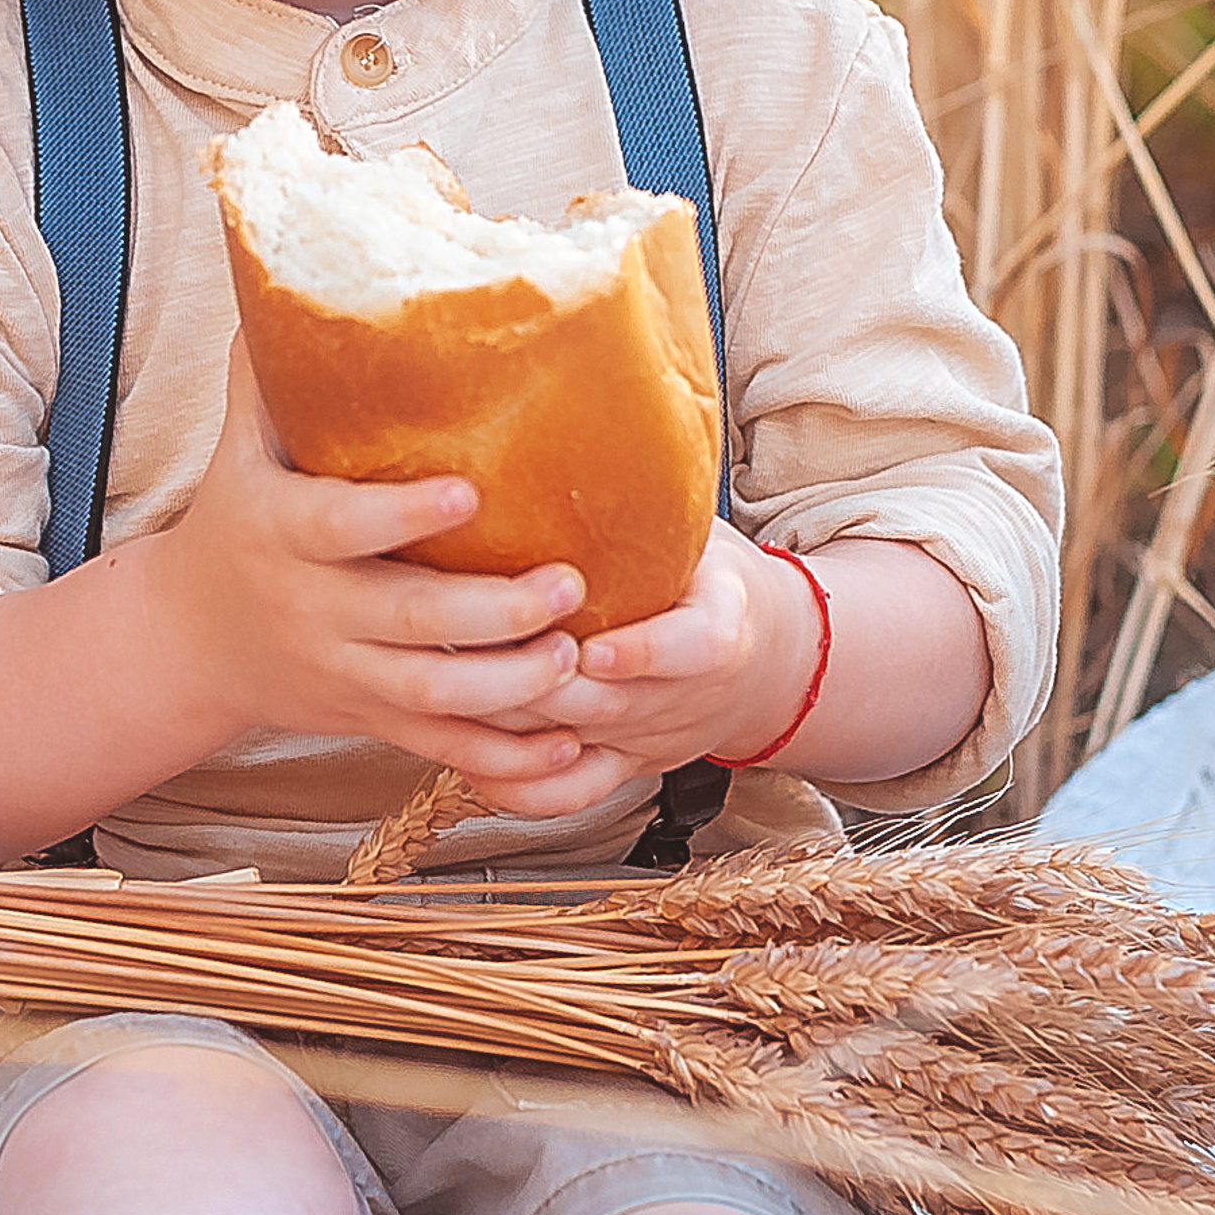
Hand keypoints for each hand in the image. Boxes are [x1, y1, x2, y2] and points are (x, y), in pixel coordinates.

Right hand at [138, 338, 594, 792]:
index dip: (401, 514)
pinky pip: (440, 749)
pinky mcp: (370, 719)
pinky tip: (569, 753)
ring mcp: (343, 673)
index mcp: (281, 532)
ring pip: (428, 695)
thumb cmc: (236, 517)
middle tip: (568, 584)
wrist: (190, 642)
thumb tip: (284, 271)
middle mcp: (313, 610)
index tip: (469, 489)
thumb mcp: (239, 443)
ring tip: (575, 658)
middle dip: (491, 612)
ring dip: (507, 686)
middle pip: (406, 623)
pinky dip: (503, 762)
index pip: (341, 526)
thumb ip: (269, 368)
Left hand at [478, 523, 823, 815]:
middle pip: (605, 704)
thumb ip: (662, 504)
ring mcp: (647, 740)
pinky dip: (516, 784)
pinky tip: (467, 753)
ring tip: (446, 683)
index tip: (594, 644)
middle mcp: (684, 697)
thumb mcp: (710, 534)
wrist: (768, 662)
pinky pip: (568, 796)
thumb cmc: (717, 581)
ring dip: (506, 722)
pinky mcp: (622, 768)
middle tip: (467, 642)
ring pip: (570, 749)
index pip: (694, 649)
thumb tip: (607, 418)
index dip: (643, 653)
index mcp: (720, 630)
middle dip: (533, 678)